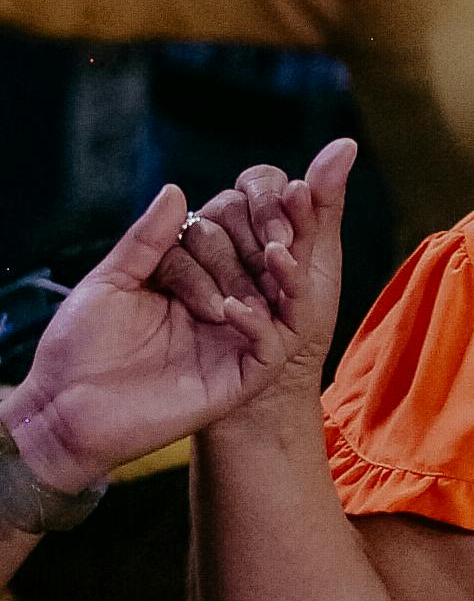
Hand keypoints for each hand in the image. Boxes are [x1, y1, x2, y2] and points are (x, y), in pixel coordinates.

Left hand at [12, 149, 355, 480]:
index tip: (269, 192)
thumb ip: (146, 239)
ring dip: (284, 275)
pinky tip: (232, 307)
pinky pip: (267, 347)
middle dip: (277, 237)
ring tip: (276, 250)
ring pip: (279, 304)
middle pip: (265, 265)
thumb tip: (176, 190)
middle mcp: (220, 308)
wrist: (62, 410)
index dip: (250, 217)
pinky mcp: (237, 378)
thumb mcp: (110, 280)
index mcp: (192, 281)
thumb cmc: (78, 346)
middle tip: (282, 215)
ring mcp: (232, 343)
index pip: (233, 239)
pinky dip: (259, 325)